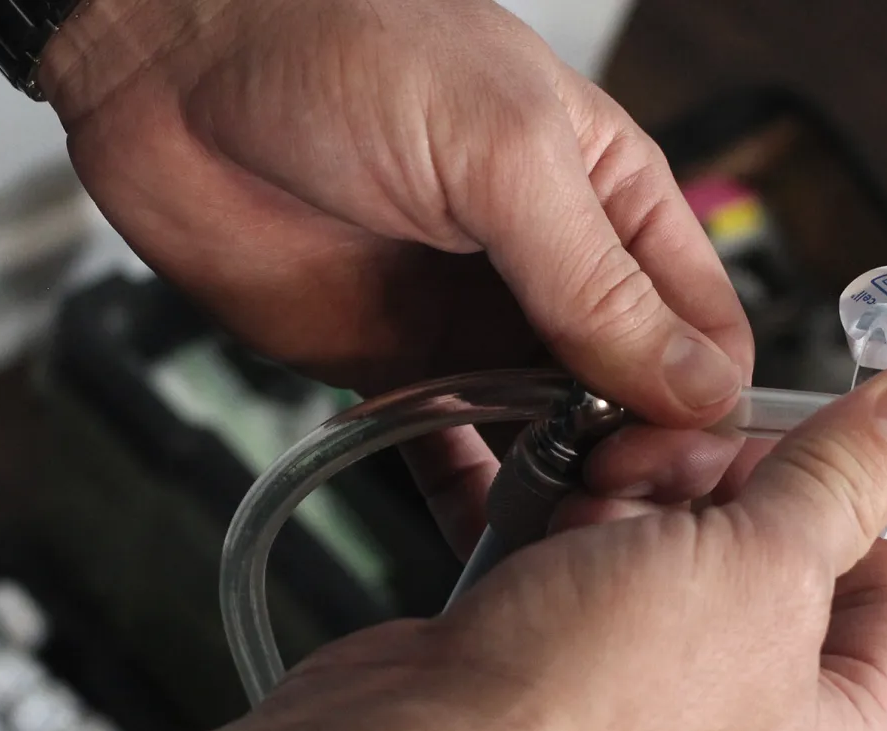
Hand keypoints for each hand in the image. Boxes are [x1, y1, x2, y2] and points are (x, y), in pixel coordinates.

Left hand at [38, 0, 752, 534]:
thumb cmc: (343, 44)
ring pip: (562, 437)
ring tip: (553, 528)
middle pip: (643, 397)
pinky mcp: (406, 367)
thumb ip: (599, 279)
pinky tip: (483, 527)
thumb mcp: (503, 153)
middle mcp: (561, 273)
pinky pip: (463, 450)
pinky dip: (478, 494)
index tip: (671, 457)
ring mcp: (484, 325)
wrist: (178, 65)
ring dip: (565, 487)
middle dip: (639, 457)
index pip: (707, 328)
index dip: (705, 402)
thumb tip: (695, 385)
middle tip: (610, 505)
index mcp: (616, 202)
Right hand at [238, 367, 886, 730]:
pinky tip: (541, 465)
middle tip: (688, 443)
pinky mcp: (549, 670)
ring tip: (598, 480)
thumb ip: (847, 482)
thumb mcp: (762, 572)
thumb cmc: (587, 722)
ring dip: (636, 487)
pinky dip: (561, 508)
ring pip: (670, 549)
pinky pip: (580, 562)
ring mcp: (639, 708)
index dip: (875, 495)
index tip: (842, 418)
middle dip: (728, 478)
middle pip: (776, 559)